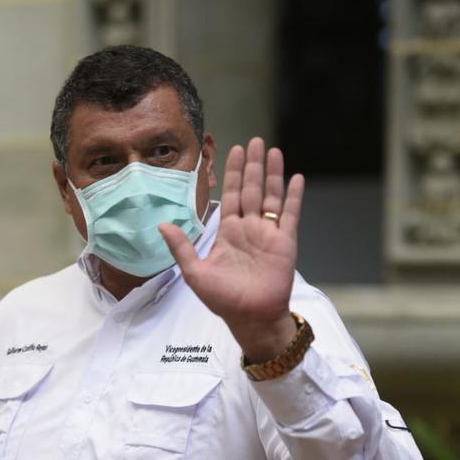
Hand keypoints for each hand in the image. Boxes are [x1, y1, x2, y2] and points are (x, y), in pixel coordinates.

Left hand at [159, 137, 304, 362]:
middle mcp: (249, 228)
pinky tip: (297, 177)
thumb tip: (162, 224)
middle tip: (254, 141)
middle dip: (252, 165)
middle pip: (252, 189)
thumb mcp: (195, 273)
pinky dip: (294, 196)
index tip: (233, 150)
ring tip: (273, 151)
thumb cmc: (223, 300)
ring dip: (272, 173)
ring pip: (271, 196)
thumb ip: (181, 247)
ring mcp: (268, 234)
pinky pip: (290, 214)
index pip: (231, 195)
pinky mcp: (285, 242)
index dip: (233, 173)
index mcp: (228, 232)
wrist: (250, 318)